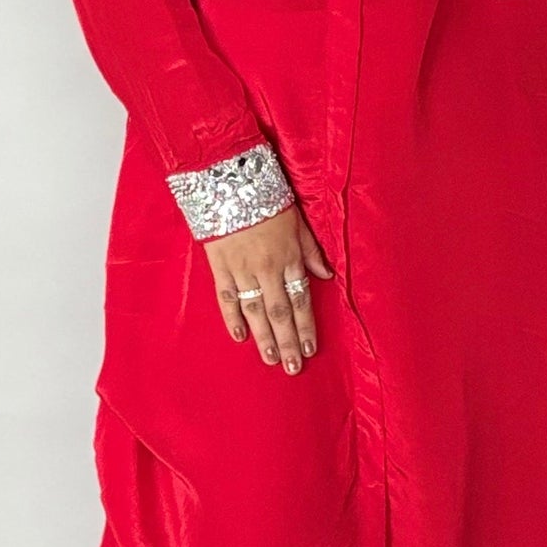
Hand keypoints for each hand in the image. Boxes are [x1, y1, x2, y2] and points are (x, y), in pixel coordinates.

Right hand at [204, 205, 334, 372]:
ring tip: (270, 360)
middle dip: (287, 341)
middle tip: (292, 367)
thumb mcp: (297, 221)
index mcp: (288, 257)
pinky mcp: (220, 266)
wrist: (229, 180)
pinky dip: (232, 318)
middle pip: (280, 312)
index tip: (310, 349)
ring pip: (255, 310)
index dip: (306, 326)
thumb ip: (311, 250)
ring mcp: (242, 269)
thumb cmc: (268, 198)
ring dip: (264, 337)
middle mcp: (267, 268)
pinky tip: (240, 337)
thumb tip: (326, 275)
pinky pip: (227, 297)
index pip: (301, 299)